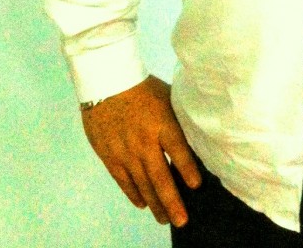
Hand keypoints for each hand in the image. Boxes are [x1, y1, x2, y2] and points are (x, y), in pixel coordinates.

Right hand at [81, 75, 201, 227]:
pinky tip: (143, 204)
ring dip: (155, 204)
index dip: (187, 169)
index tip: (196, 186)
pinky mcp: (109, 156)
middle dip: (172, 202)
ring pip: (142, 184)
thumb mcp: (167, 98)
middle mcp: (144, 141)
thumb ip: (179, 119)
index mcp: (161, 123)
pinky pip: (124, 181)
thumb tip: (196, 138)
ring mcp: (125, 151)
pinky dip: (134, 194)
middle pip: (160, 177)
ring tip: (165, 219)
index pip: (178, 150)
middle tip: (182, 220)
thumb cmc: (143, 88)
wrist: (107, 81)